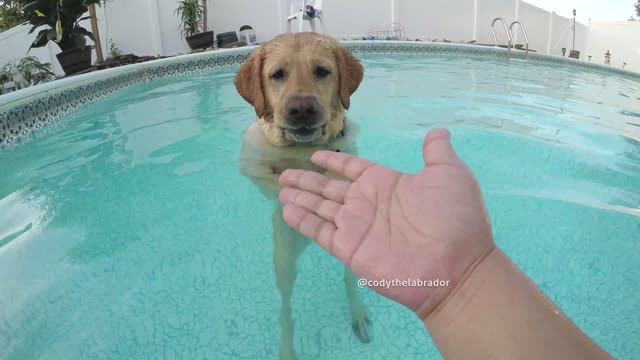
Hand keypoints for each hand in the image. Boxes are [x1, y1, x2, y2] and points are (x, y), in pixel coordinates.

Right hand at [278, 129, 494, 317]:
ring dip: (300, 198)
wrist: (455, 267)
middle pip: (328, 189)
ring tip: (280, 189)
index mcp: (386, 183)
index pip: (352, 168)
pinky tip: (287, 210)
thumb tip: (438, 131)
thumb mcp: (450, 175)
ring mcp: (357, 227)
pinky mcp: (350, 249)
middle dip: (307, 181)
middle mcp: (367, 203)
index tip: (315, 155)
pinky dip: (303, 221)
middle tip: (284, 173)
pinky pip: (320, 232)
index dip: (334, 161)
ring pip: (320, 208)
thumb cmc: (454, 219)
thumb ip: (437, 152)